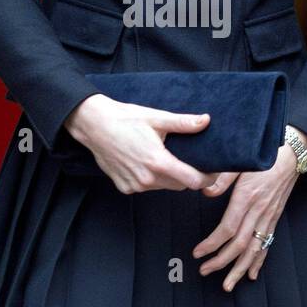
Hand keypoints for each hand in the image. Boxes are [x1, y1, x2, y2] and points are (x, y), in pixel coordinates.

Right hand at [64, 94, 221, 194]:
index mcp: (158, 162)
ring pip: (164, 187)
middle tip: (189, 159)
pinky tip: (145, 162)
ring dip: (169, 177)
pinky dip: (151, 179)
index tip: (212, 170)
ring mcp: (135, 185)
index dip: (207, 178)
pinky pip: (146, 188)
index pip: (193, 181)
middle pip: (180, 185)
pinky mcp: (124, 187)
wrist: (94, 125)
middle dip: (188, 175)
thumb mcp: (156, 117)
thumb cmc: (125, 119)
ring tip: (164, 157)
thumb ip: (183, 123)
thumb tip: (206, 121)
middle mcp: (147, 179)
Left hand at [191, 143, 301, 291]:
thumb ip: (221, 179)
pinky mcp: (274, 219)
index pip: (227, 228)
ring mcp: (268, 217)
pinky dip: (259, 261)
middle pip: (239, 244)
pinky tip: (251, 274)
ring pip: (254, 250)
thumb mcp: (239, 163)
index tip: (198, 254)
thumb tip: (205, 192)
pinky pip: (266, 244)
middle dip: (221, 262)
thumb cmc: (263, 157)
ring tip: (227, 284)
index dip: (212, 244)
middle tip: (205, 271)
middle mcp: (258, 211)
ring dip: (239, 269)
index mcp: (246, 197)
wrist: (291, 155)